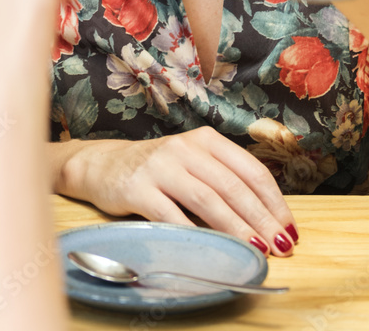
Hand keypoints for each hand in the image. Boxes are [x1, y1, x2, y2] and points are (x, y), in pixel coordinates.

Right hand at [55, 128, 297, 256]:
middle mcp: (182, 148)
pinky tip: (213, 252)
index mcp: (203, 139)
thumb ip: (225, 181)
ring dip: (237, 229)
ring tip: (257, 251)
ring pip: (208, 200)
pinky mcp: (137, 189)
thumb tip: (270, 222)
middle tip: (281, 247)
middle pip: (232, 187)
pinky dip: (196, 236)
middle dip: (262, 221)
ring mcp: (158, 167)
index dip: (275, 202)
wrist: (102, 165)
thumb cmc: (158, 170)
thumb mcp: (193, 163)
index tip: (290, 229)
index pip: (250, 170)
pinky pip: (172, 216)